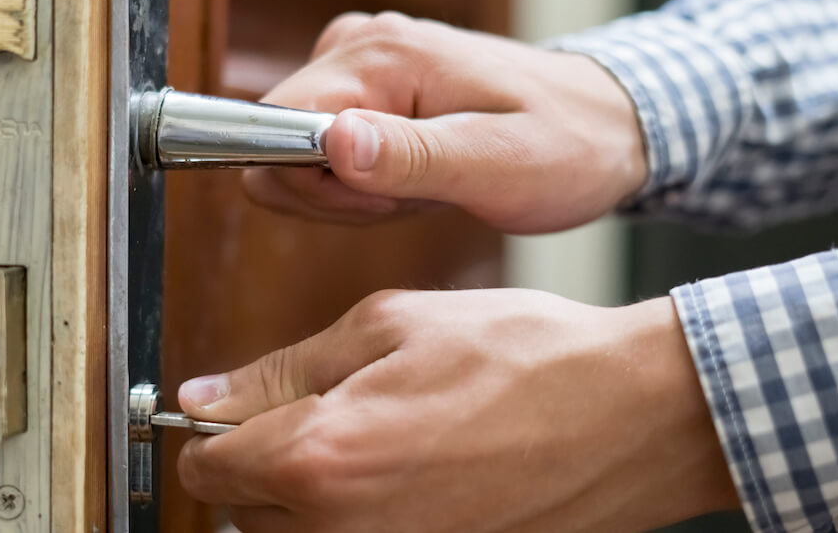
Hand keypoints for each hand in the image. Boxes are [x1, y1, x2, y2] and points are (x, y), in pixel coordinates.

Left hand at [175, 289, 737, 532]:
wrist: (632, 417)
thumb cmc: (525, 360)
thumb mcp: (388, 326)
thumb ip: (282, 369)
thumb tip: (205, 396)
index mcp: (321, 456)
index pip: (206, 468)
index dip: (212, 431)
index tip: (233, 408)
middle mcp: (343, 531)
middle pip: (243, 511)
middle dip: (261, 458)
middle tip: (323, 407)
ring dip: (308, 490)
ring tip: (376, 435)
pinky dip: (359, 512)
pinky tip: (409, 467)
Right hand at [243, 12, 645, 232]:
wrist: (609, 125)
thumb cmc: (566, 146)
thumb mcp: (496, 166)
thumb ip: (409, 157)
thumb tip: (331, 145)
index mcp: (380, 56)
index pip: (276, 126)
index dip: (319, 186)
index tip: (388, 200)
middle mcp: (357, 45)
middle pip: (280, 143)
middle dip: (343, 193)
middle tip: (417, 197)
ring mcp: (359, 62)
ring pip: (300, 154)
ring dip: (359, 191)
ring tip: (429, 185)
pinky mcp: (367, 85)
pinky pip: (327, 151)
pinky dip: (369, 181)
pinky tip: (423, 178)